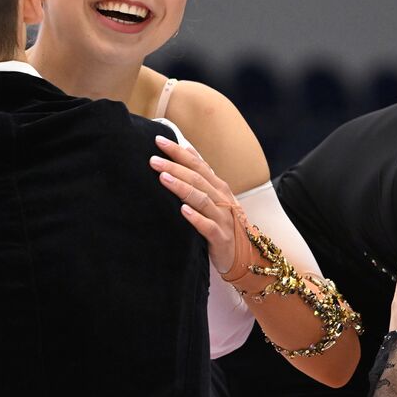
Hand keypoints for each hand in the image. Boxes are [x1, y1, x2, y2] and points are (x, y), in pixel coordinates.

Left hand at [149, 134, 240, 273]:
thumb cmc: (223, 222)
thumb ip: (201, 174)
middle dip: (175, 167)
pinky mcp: (220, 237)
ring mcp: (223, 218)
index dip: (179, 152)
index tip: (159, 142)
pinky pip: (208, 226)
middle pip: (197, 179)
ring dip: (182, 188)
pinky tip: (182, 211)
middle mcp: (222, 199)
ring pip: (201, 199)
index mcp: (219, 187)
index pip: (197, 164)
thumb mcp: (214, 195)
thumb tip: (186, 149)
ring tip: (163, 179)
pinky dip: (195, 218)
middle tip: (153, 161)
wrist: (242, 255)